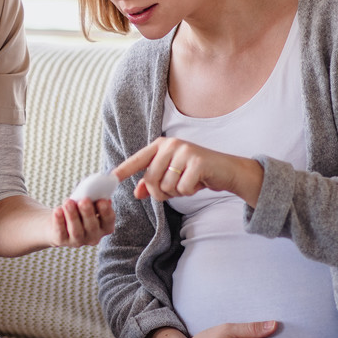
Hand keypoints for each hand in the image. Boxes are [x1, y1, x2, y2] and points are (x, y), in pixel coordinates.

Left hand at [50, 197, 114, 246]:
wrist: (59, 220)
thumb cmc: (78, 208)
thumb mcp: (88, 201)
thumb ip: (93, 195)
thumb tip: (97, 183)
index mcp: (105, 226)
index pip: (109, 220)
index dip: (106, 211)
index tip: (102, 200)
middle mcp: (94, 237)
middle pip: (92, 226)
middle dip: (88, 212)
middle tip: (84, 200)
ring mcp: (78, 241)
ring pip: (76, 230)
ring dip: (72, 215)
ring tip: (68, 201)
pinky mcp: (62, 241)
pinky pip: (61, 232)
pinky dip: (59, 221)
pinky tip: (57, 210)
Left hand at [112, 137, 263, 206]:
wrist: (227, 170)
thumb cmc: (197, 172)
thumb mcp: (173, 175)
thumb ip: (154, 182)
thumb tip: (137, 193)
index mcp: (161, 145)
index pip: (138, 159)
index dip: (123, 170)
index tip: (110, 179)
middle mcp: (171, 145)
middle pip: (151, 180)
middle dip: (162, 192)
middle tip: (176, 188)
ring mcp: (185, 152)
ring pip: (166, 186)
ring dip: (177, 192)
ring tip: (189, 181)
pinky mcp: (197, 162)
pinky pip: (182, 188)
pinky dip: (190, 191)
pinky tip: (199, 182)